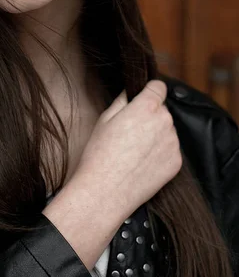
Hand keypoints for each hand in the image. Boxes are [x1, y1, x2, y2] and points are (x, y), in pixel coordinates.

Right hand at [74, 80, 181, 219]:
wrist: (106, 190)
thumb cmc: (100, 154)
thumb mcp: (105, 119)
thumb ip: (123, 100)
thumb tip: (132, 92)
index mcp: (147, 107)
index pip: (158, 87)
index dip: (149, 91)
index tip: (143, 98)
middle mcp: (165, 122)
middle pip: (162, 110)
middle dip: (150, 115)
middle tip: (131, 131)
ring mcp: (173, 143)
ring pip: (167, 130)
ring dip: (156, 134)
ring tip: (135, 150)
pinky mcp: (176, 162)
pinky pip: (170, 149)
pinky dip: (160, 153)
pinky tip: (142, 162)